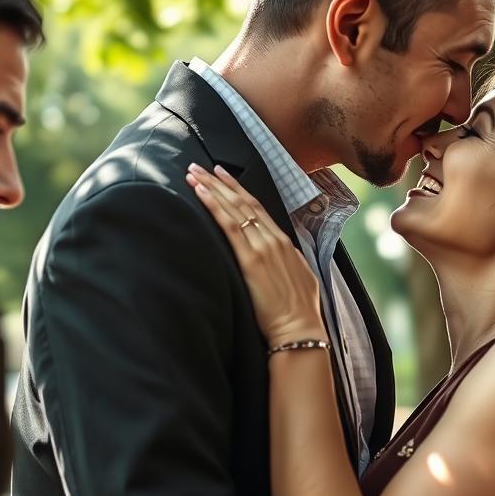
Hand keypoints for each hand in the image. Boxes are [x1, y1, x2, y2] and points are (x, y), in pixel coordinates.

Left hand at [186, 163, 324, 344]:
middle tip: (201, 167)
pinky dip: (214, 206)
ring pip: (233, 209)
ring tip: (194, 174)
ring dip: (212, 188)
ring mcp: (261, 247)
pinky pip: (229, 226)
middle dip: (220, 182)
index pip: (257, 209)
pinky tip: (201, 193)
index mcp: (284, 242)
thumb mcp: (299, 276)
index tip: (224, 176)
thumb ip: (286, 260)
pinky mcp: (250, 260)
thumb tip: (277, 255)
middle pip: (243, 203)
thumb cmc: (299, 310)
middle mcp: (272, 239)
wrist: (300, 328)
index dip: (239, 190)